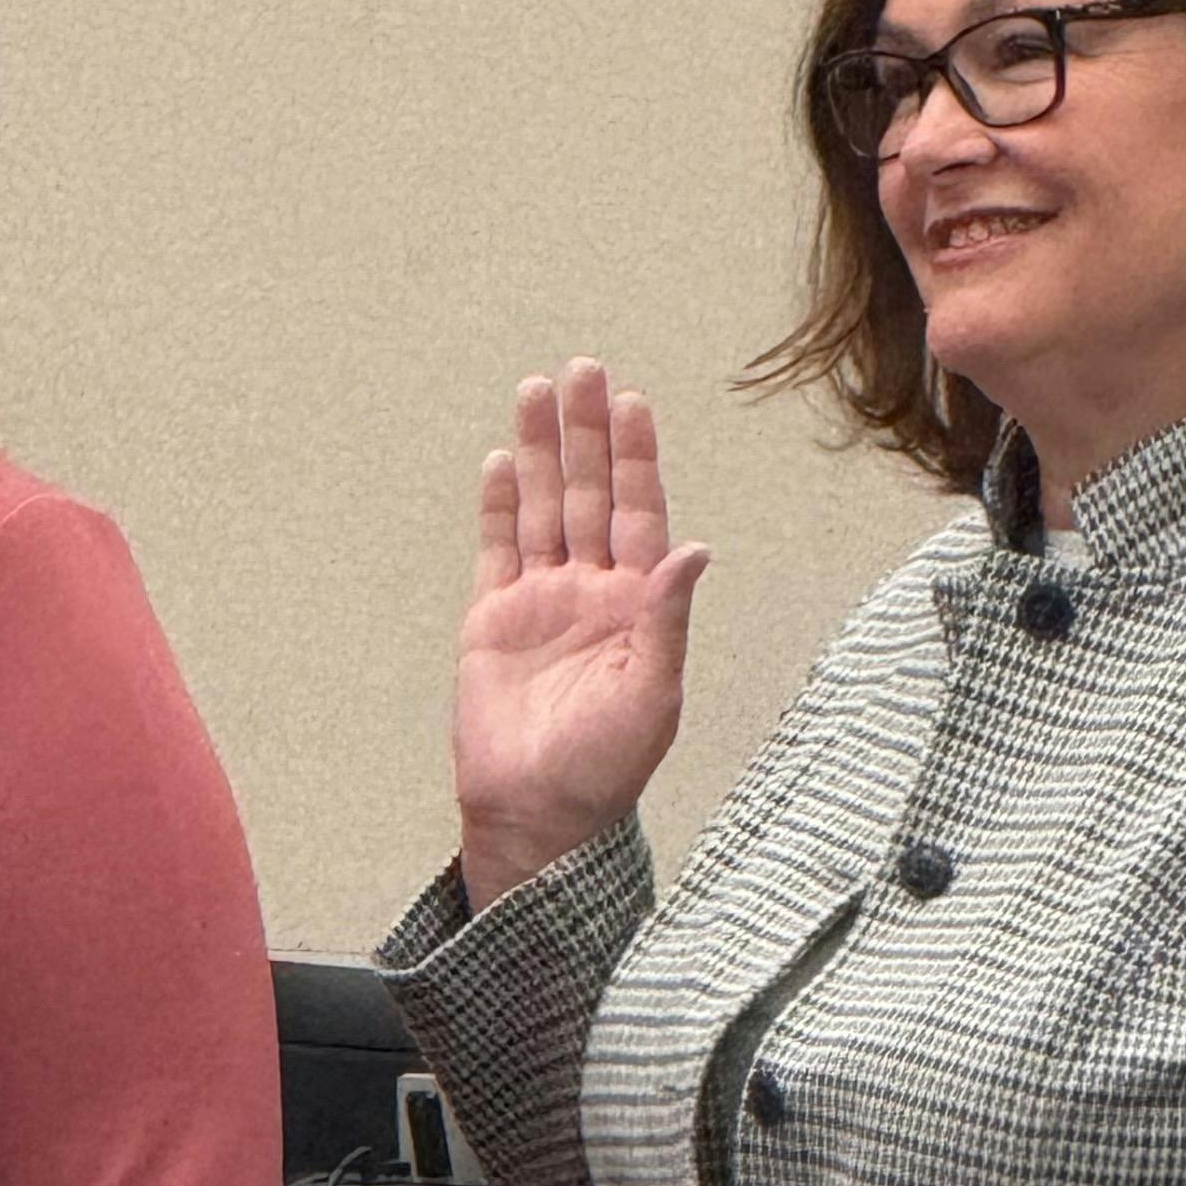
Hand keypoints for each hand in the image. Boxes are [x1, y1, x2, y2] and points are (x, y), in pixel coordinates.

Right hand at [454, 360, 710, 906]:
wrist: (537, 816)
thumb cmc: (606, 768)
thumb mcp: (653, 695)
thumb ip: (668, 617)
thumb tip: (694, 549)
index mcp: (637, 606)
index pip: (638, 513)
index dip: (636, 459)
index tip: (632, 403)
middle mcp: (591, 593)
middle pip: (587, 494)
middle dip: (586, 434)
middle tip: (584, 369)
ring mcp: (540, 602)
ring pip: (540, 509)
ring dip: (539, 453)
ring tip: (537, 392)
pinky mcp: (492, 621)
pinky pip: (495, 549)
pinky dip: (497, 506)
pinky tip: (500, 461)